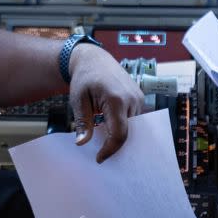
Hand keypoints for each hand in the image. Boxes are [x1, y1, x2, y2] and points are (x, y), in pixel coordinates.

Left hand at [68, 44, 144, 162]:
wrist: (94, 58)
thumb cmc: (84, 78)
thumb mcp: (78, 100)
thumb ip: (82, 122)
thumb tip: (82, 143)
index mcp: (116, 99)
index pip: (119, 134)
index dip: (110, 150)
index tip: (99, 159)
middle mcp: (132, 99)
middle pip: (128, 133)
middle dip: (115, 146)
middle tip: (100, 154)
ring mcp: (138, 98)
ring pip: (133, 127)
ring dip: (120, 135)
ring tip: (104, 143)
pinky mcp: (139, 98)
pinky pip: (134, 119)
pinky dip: (124, 126)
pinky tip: (110, 130)